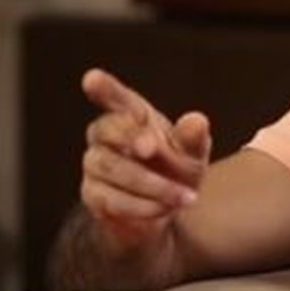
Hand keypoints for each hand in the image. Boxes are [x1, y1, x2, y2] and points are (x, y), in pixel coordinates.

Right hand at [79, 68, 211, 248]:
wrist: (165, 211)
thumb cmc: (176, 170)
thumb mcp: (193, 154)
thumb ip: (193, 138)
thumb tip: (197, 121)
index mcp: (133, 115)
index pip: (116, 98)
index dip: (104, 88)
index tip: (92, 79)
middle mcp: (107, 136)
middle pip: (106, 129)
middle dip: (129, 136)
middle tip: (152, 148)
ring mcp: (96, 165)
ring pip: (110, 167)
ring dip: (149, 183)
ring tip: (183, 196)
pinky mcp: (92, 195)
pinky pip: (110, 199)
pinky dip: (142, 206)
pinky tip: (165, 208)